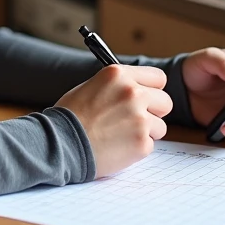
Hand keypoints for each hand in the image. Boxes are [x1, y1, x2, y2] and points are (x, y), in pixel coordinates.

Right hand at [56, 64, 172, 177]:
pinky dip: (136, 149)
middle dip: (153, 112)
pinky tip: (116, 147)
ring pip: (159, 126)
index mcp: (118, 75)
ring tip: (120, 135)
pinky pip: (150, 145)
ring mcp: (139, 119)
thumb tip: (139, 90)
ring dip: (145, 132)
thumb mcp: (91, 86)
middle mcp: (132, 93)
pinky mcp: (141, 143)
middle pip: (165, 102)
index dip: (151, 89)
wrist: (59, 143)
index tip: (146, 97)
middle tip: (135, 120)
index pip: (158, 78)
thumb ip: (117, 86)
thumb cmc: (70, 116)